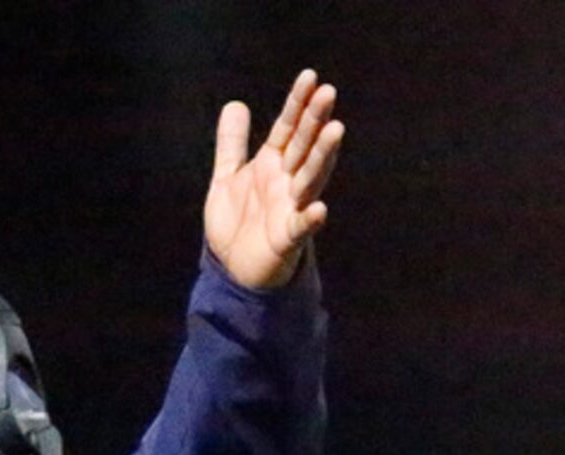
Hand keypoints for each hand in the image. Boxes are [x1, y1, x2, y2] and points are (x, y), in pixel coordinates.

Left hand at [205, 69, 344, 289]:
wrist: (233, 267)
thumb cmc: (237, 220)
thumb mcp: (228, 177)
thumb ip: (232, 144)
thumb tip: (235, 104)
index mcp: (272, 164)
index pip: (287, 127)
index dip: (297, 103)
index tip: (310, 76)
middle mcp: (286, 180)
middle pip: (303, 146)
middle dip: (314, 120)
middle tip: (328, 92)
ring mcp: (290, 207)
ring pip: (310, 177)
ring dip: (323, 155)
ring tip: (336, 130)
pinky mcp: (287, 237)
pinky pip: (300, 226)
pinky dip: (310, 218)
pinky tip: (319, 209)